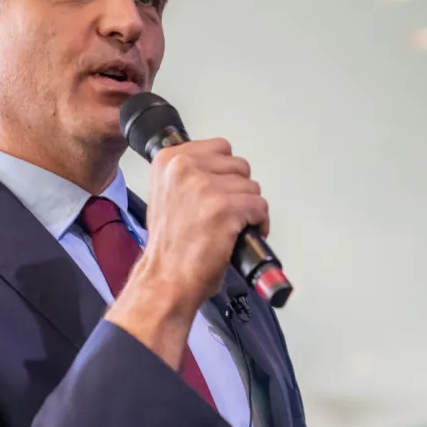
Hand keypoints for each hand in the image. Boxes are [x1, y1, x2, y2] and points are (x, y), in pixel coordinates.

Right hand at [105, 138, 267, 367]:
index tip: (219, 190)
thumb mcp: (166, 194)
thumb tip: (218, 169)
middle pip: (239, 165)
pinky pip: (260, 206)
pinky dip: (259, 223)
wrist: (166, 279)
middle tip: (227, 212)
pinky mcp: (225, 208)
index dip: (225, 173)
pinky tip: (242, 234)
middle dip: (239, 190)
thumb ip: (188, 175)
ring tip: (233, 226)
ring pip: (252, 186)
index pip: (220, 147)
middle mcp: (184, 168)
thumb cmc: (168, 248)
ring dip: (249, 208)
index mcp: (168, 160)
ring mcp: (205, 187)